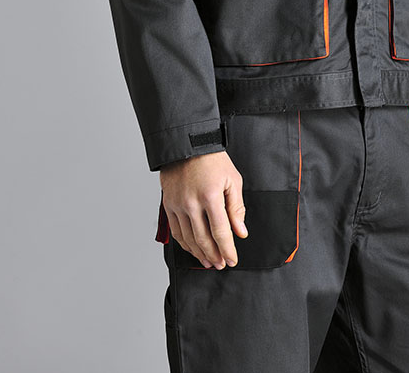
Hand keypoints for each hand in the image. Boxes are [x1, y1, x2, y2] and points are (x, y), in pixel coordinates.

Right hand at [159, 150, 247, 269]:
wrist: (187, 144)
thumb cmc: (212, 159)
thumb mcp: (232, 179)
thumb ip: (236, 208)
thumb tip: (240, 232)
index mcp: (210, 196)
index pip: (220, 232)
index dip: (227, 250)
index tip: (232, 260)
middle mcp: (191, 203)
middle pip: (203, 240)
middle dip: (214, 256)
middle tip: (221, 264)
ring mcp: (177, 205)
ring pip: (188, 239)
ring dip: (199, 254)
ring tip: (209, 261)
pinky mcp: (168, 205)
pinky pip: (176, 231)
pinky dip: (185, 244)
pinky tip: (193, 249)